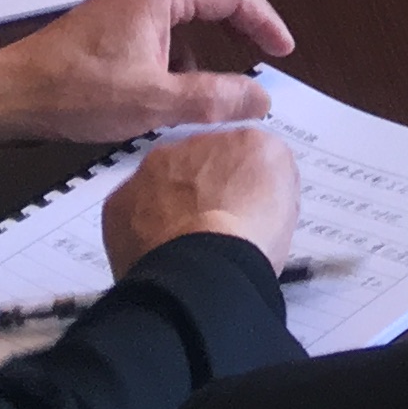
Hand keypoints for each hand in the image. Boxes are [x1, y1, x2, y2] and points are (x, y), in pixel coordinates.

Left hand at [0, 0, 297, 151]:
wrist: (10, 95)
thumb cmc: (74, 93)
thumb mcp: (153, 103)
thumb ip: (214, 98)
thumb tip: (261, 98)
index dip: (265, 20)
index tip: (283, 51)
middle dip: (248, 16)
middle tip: (271, 48)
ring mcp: (130, 0)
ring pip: (192, 1)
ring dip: (219, 27)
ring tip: (237, 62)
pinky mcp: (116, 20)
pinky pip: (168, 18)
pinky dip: (191, 41)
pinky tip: (186, 79)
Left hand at [104, 126, 300, 276]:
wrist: (204, 268)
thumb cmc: (253, 236)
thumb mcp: (288, 196)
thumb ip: (269, 173)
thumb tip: (257, 178)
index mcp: (244, 140)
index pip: (241, 152)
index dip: (239, 180)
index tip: (240, 204)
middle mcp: (193, 143)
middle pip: (196, 162)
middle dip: (200, 187)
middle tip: (210, 224)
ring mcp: (152, 170)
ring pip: (160, 183)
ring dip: (168, 204)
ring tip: (181, 244)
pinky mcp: (119, 203)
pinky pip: (130, 211)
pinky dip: (140, 228)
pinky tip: (156, 251)